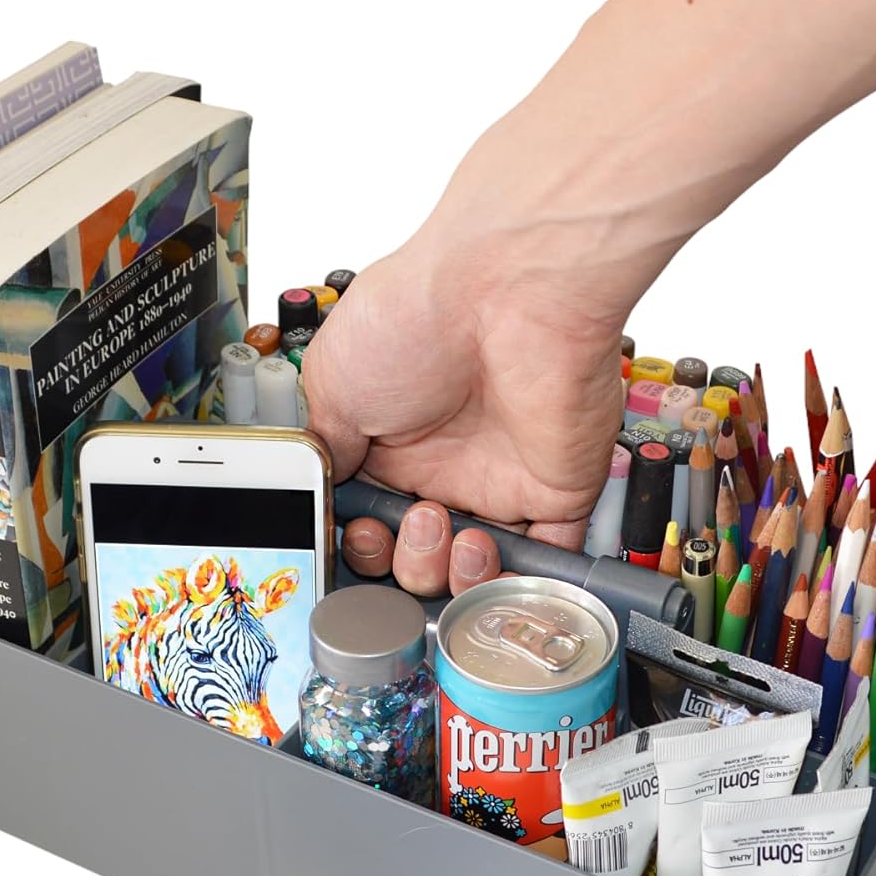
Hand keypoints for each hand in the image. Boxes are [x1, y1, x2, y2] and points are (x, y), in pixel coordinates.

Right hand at [303, 181, 628, 592]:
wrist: (506, 292)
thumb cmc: (417, 318)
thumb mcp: (332, 380)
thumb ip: (323, 451)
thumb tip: (319, 491)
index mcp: (391, 437)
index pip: (368, 517)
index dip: (356, 541)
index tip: (350, 535)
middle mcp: (446, 461)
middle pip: (417, 552)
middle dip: (399, 561)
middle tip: (405, 522)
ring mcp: (502, 479)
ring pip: (472, 570)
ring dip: (448, 573)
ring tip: (448, 530)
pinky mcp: (556, 491)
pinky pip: (544, 563)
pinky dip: (518, 583)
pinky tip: (490, 564)